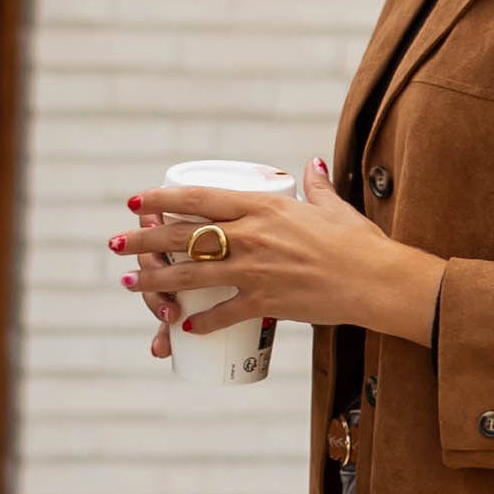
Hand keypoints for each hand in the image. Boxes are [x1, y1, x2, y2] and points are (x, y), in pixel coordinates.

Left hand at [112, 162, 441, 362]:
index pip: (198, 198)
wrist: (378, 281)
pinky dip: (201, 322)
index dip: (161, 199)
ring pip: (191, 275)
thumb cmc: (359, 243)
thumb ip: (316, 186)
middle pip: (184, 236)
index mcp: (262, 206)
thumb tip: (312, 165)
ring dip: (155, 281)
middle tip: (115, 244)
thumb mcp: (332, 208)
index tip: (135, 201)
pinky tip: (184, 328)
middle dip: (143, 240)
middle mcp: (252, 235)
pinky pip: (223, 314)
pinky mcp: (267, 302)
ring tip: (129, 284)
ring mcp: (256, 270)